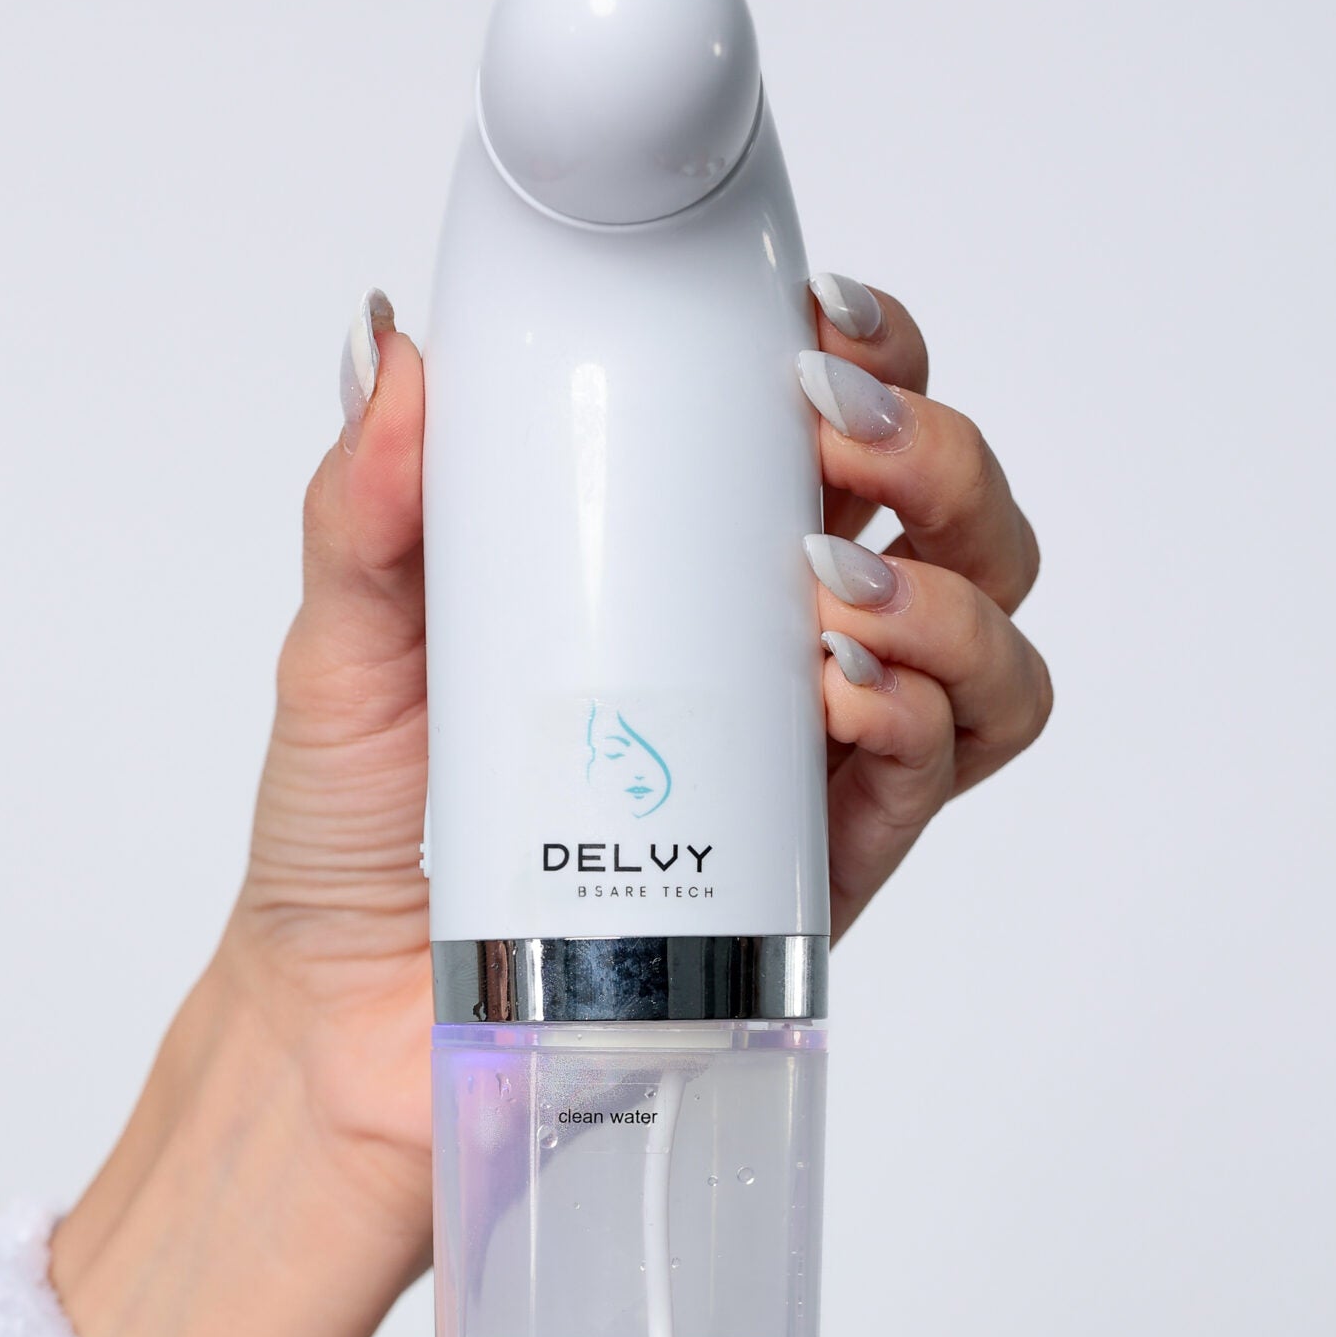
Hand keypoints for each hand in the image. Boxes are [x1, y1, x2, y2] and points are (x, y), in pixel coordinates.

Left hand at [53, 281, 1045, 1336]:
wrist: (345, 1019)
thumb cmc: (356, 833)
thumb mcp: (345, 643)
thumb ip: (368, 503)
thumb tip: (392, 348)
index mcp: (691, 564)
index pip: (842, 431)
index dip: (879, 354)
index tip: (822, 317)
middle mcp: (780, 654)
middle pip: (957, 523)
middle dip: (936, 451)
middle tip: (830, 435)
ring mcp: (813, 766)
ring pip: (990, 648)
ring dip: (947, 592)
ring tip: (828, 590)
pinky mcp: (818, 877)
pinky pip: (937, 776)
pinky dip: (917, 715)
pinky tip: (841, 690)